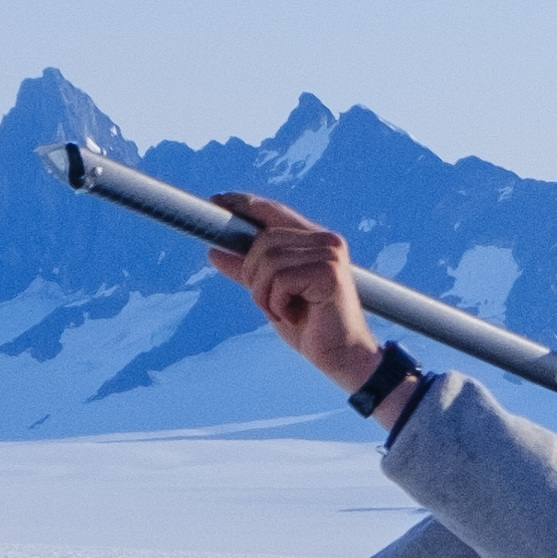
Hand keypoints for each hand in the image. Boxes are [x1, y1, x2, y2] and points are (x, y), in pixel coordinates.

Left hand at [215, 197, 387, 400]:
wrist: (341, 357)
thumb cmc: (310, 326)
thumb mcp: (270, 294)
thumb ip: (247, 271)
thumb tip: (215, 250)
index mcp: (316, 240)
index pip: (274, 211)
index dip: (244, 205)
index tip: (217, 200)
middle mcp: (327, 240)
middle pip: (264, 240)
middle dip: (253, 274)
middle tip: (268, 301)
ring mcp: (330, 254)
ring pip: (268, 260)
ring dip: (263, 294)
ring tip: (282, 311)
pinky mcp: (329, 272)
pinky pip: (279, 280)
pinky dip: (276, 303)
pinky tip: (293, 315)